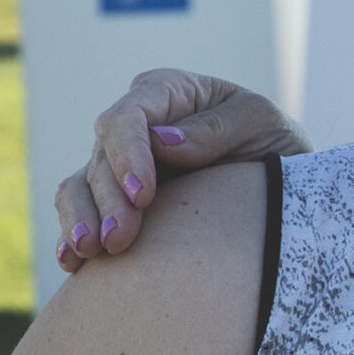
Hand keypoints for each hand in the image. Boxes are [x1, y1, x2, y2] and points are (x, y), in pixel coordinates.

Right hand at [54, 72, 307, 273]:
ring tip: (90, 251)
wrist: (282, 186)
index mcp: (169, 92)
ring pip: (82, 185)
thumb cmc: (274, 143)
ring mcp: (123, 163)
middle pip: (102, 157)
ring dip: (82, 218)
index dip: (127, 154)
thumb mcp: (262, 124)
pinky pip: (81, 212)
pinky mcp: (116, 199)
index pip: (129, 116)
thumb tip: (163, 140)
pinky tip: (73, 261)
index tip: (142, 195)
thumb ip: (216, 129)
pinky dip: (72, 235)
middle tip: (119, 239)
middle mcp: (137, 125)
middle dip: (109, 199)